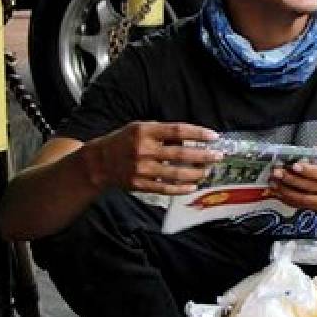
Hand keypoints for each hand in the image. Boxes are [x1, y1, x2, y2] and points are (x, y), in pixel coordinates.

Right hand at [84, 122, 220, 194]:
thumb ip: (164, 132)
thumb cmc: (124, 141)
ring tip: (207, 171)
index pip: (177, 131)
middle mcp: (143, 150)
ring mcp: (141, 169)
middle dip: (203, 156)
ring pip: (175, 173)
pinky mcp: (139, 184)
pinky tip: (192, 186)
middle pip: (180, 154)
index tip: (213, 136)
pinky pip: (165, 188)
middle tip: (218, 156)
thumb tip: (191, 138)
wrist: (99, 162)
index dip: (198, 133)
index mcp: (145, 132)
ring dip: (195, 173)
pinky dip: (181, 188)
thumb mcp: (141, 128)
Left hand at [269, 141, 316, 211]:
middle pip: (313, 187)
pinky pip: (306, 206)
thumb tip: (303, 154)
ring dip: (288, 192)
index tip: (294, 165)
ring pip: (307, 200)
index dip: (308, 170)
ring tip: (275, 184)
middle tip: (278, 173)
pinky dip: (291, 200)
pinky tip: (281, 193)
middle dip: (292, 180)